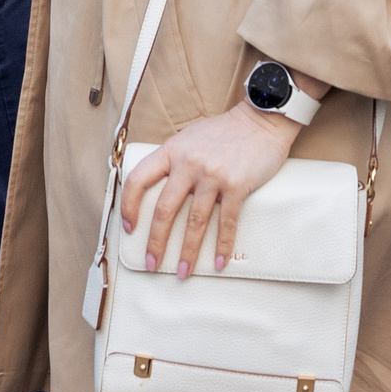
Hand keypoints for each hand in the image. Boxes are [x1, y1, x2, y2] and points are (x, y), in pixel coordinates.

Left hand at [122, 103, 302, 277]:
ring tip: (182, 271)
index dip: (129, 206)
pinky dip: (221, 245)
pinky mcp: (236, 185)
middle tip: (151, 263)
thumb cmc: (225, 131)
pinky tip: (217, 261)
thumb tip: (158, 187)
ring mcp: (213, 174)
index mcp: (172, 150)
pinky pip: (226, 221)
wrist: (261, 120)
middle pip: (164, 209)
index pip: (138, 179)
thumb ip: (174, 159)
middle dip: (155, 242)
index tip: (129, 228)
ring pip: (194, 221)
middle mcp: (188, 163)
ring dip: (187, 251)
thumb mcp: (190, 137)